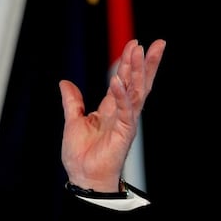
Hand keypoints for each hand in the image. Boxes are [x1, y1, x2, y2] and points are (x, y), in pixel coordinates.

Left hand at [58, 39, 165, 191]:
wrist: (83, 176)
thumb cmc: (81, 154)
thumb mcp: (73, 121)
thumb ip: (73, 102)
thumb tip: (65, 83)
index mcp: (111, 108)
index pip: (123, 80)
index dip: (129, 63)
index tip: (136, 43)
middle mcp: (122, 113)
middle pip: (137, 83)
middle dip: (146, 63)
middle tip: (156, 43)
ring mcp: (126, 122)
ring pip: (135, 92)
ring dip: (137, 72)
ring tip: (139, 52)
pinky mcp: (124, 133)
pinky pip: (125, 110)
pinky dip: (121, 95)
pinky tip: (118, 80)